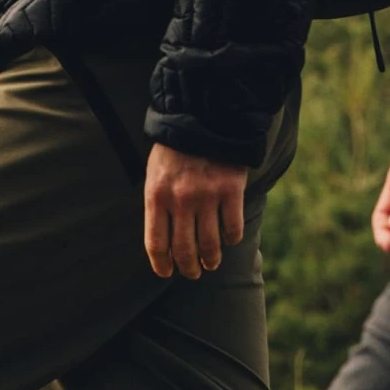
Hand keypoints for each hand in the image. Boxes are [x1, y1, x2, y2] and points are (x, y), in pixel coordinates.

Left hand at [144, 144, 248, 278]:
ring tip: (211, 262)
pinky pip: (233, 229)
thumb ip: (158, 205)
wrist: (204, 117)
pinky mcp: (231, 190)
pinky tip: (228, 238)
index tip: (167, 272)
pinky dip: (231, 239)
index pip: (156, 244)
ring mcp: (207, 195)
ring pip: (210, 246)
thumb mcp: (156, 174)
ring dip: (211, 260)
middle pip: (184, 251)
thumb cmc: (175, 149)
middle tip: (194, 272)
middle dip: (189, 269)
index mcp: (157, 195)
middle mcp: (180, 199)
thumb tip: (163, 242)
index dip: (161, 265)